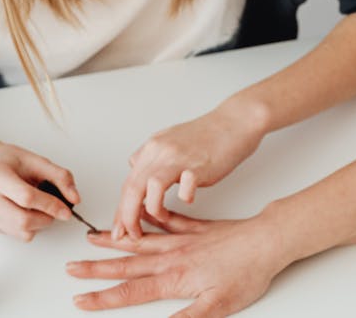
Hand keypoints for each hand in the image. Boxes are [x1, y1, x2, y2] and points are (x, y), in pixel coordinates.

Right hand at [0, 141, 79, 240]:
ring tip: (40, 207)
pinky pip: (16, 234)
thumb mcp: (34, 159)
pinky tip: (27, 210)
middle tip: (55, 209)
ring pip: (20, 231)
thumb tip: (74, 198)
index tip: (66, 209)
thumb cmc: (6, 160)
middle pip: (22, 220)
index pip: (26, 197)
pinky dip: (29, 227)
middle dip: (46, 218)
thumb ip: (59, 176)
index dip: (50, 205)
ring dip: (39, 224)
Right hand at [68, 211, 286, 315]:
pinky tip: (140, 213)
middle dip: (96, 268)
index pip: (131, 291)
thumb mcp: (219, 305)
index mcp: (175, 277)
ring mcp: (183, 240)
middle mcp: (173, 256)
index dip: (103, 298)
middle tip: (71, 268)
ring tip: (91, 238)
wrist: (267, 240)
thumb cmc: (247, 272)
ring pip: (140, 240)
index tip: (80, 300)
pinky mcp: (196, 229)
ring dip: (114, 241)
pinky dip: (149, 219)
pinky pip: (166, 222)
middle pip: (127, 263)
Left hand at [113, 98, 266, 239]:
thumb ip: (153, 156)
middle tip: (129, 234)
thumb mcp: (170, 139)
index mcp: (153, 149)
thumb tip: (137, 169)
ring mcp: (179, 158)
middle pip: (132, 188)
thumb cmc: (208, 133)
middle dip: (127, 217)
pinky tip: (189, 199)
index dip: (121, 209)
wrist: (235, 121)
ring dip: (152, 210)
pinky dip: (184, 198)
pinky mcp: (199, 166)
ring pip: (151, 188)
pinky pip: (185, 188)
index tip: (120, 227)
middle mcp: (161, 152)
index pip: (127, 183)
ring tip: (160, 218)